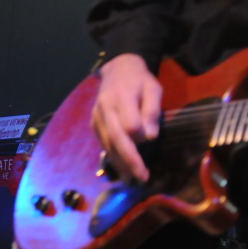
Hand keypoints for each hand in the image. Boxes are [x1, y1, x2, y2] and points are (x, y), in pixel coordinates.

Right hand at [90, 53, 162, 183]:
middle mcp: (105, 108)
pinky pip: (102, 142)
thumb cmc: (139, 80)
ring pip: (107, 144)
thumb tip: (150, 137)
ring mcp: (97, 116)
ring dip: (119, 163)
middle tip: (141, 177)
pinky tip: (121, 167)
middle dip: (129, 160)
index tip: (151, 140)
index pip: (129, 124)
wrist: (117, 69)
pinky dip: (111, 156)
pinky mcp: (94, 122)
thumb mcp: (153, 88)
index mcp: (121, 97)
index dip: (139, 136)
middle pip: (116, 138)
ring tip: (131, 179)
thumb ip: (152, 110)